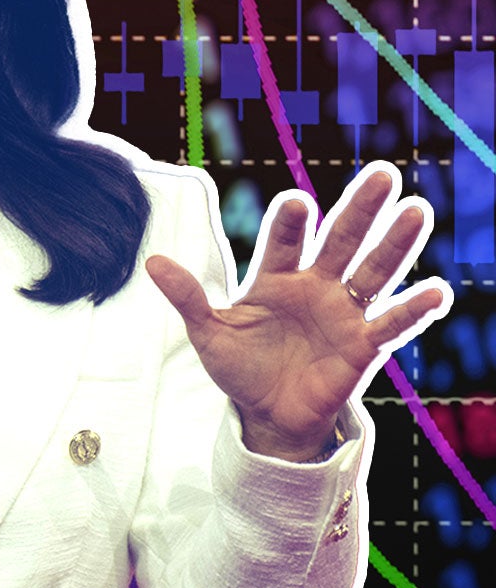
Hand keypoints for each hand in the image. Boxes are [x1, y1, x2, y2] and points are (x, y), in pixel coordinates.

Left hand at [148, 162, 452, 461]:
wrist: (267, 413)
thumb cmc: (239, 367)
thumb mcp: (207, 333)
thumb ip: (187, 297)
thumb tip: (151, 261)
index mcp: (274, 278)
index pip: (283, 241)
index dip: (290, 223)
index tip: (297, 202)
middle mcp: (314, 286)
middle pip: (341, 241)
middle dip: (360, 209)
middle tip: (384, 174)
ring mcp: (342, 313)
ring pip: (373, 271)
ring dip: (396, 244)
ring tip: (417, 211)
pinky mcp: (363, 346)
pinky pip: (391, 324)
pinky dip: (413, 309)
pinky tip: (436, 290)